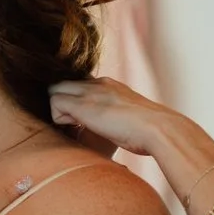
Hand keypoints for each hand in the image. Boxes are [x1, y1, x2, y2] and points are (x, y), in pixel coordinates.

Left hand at [46, 77, 171, 157]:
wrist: (158, 128)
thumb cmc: (150, 131)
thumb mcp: (131, 116)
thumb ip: (118, 115)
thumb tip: (114, 127)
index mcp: (111, 85)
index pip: (80, 85)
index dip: (74, 100)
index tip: (81, 120)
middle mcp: (99, 84)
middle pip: (63, 83)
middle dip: (62, 102)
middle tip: (73, 124)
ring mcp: (90, 93)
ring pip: (55, 89)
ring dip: (60, 110)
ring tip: (76, 128)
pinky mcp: (83, 105)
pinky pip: (54, 103)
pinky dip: (58, 118)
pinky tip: (76, 129)